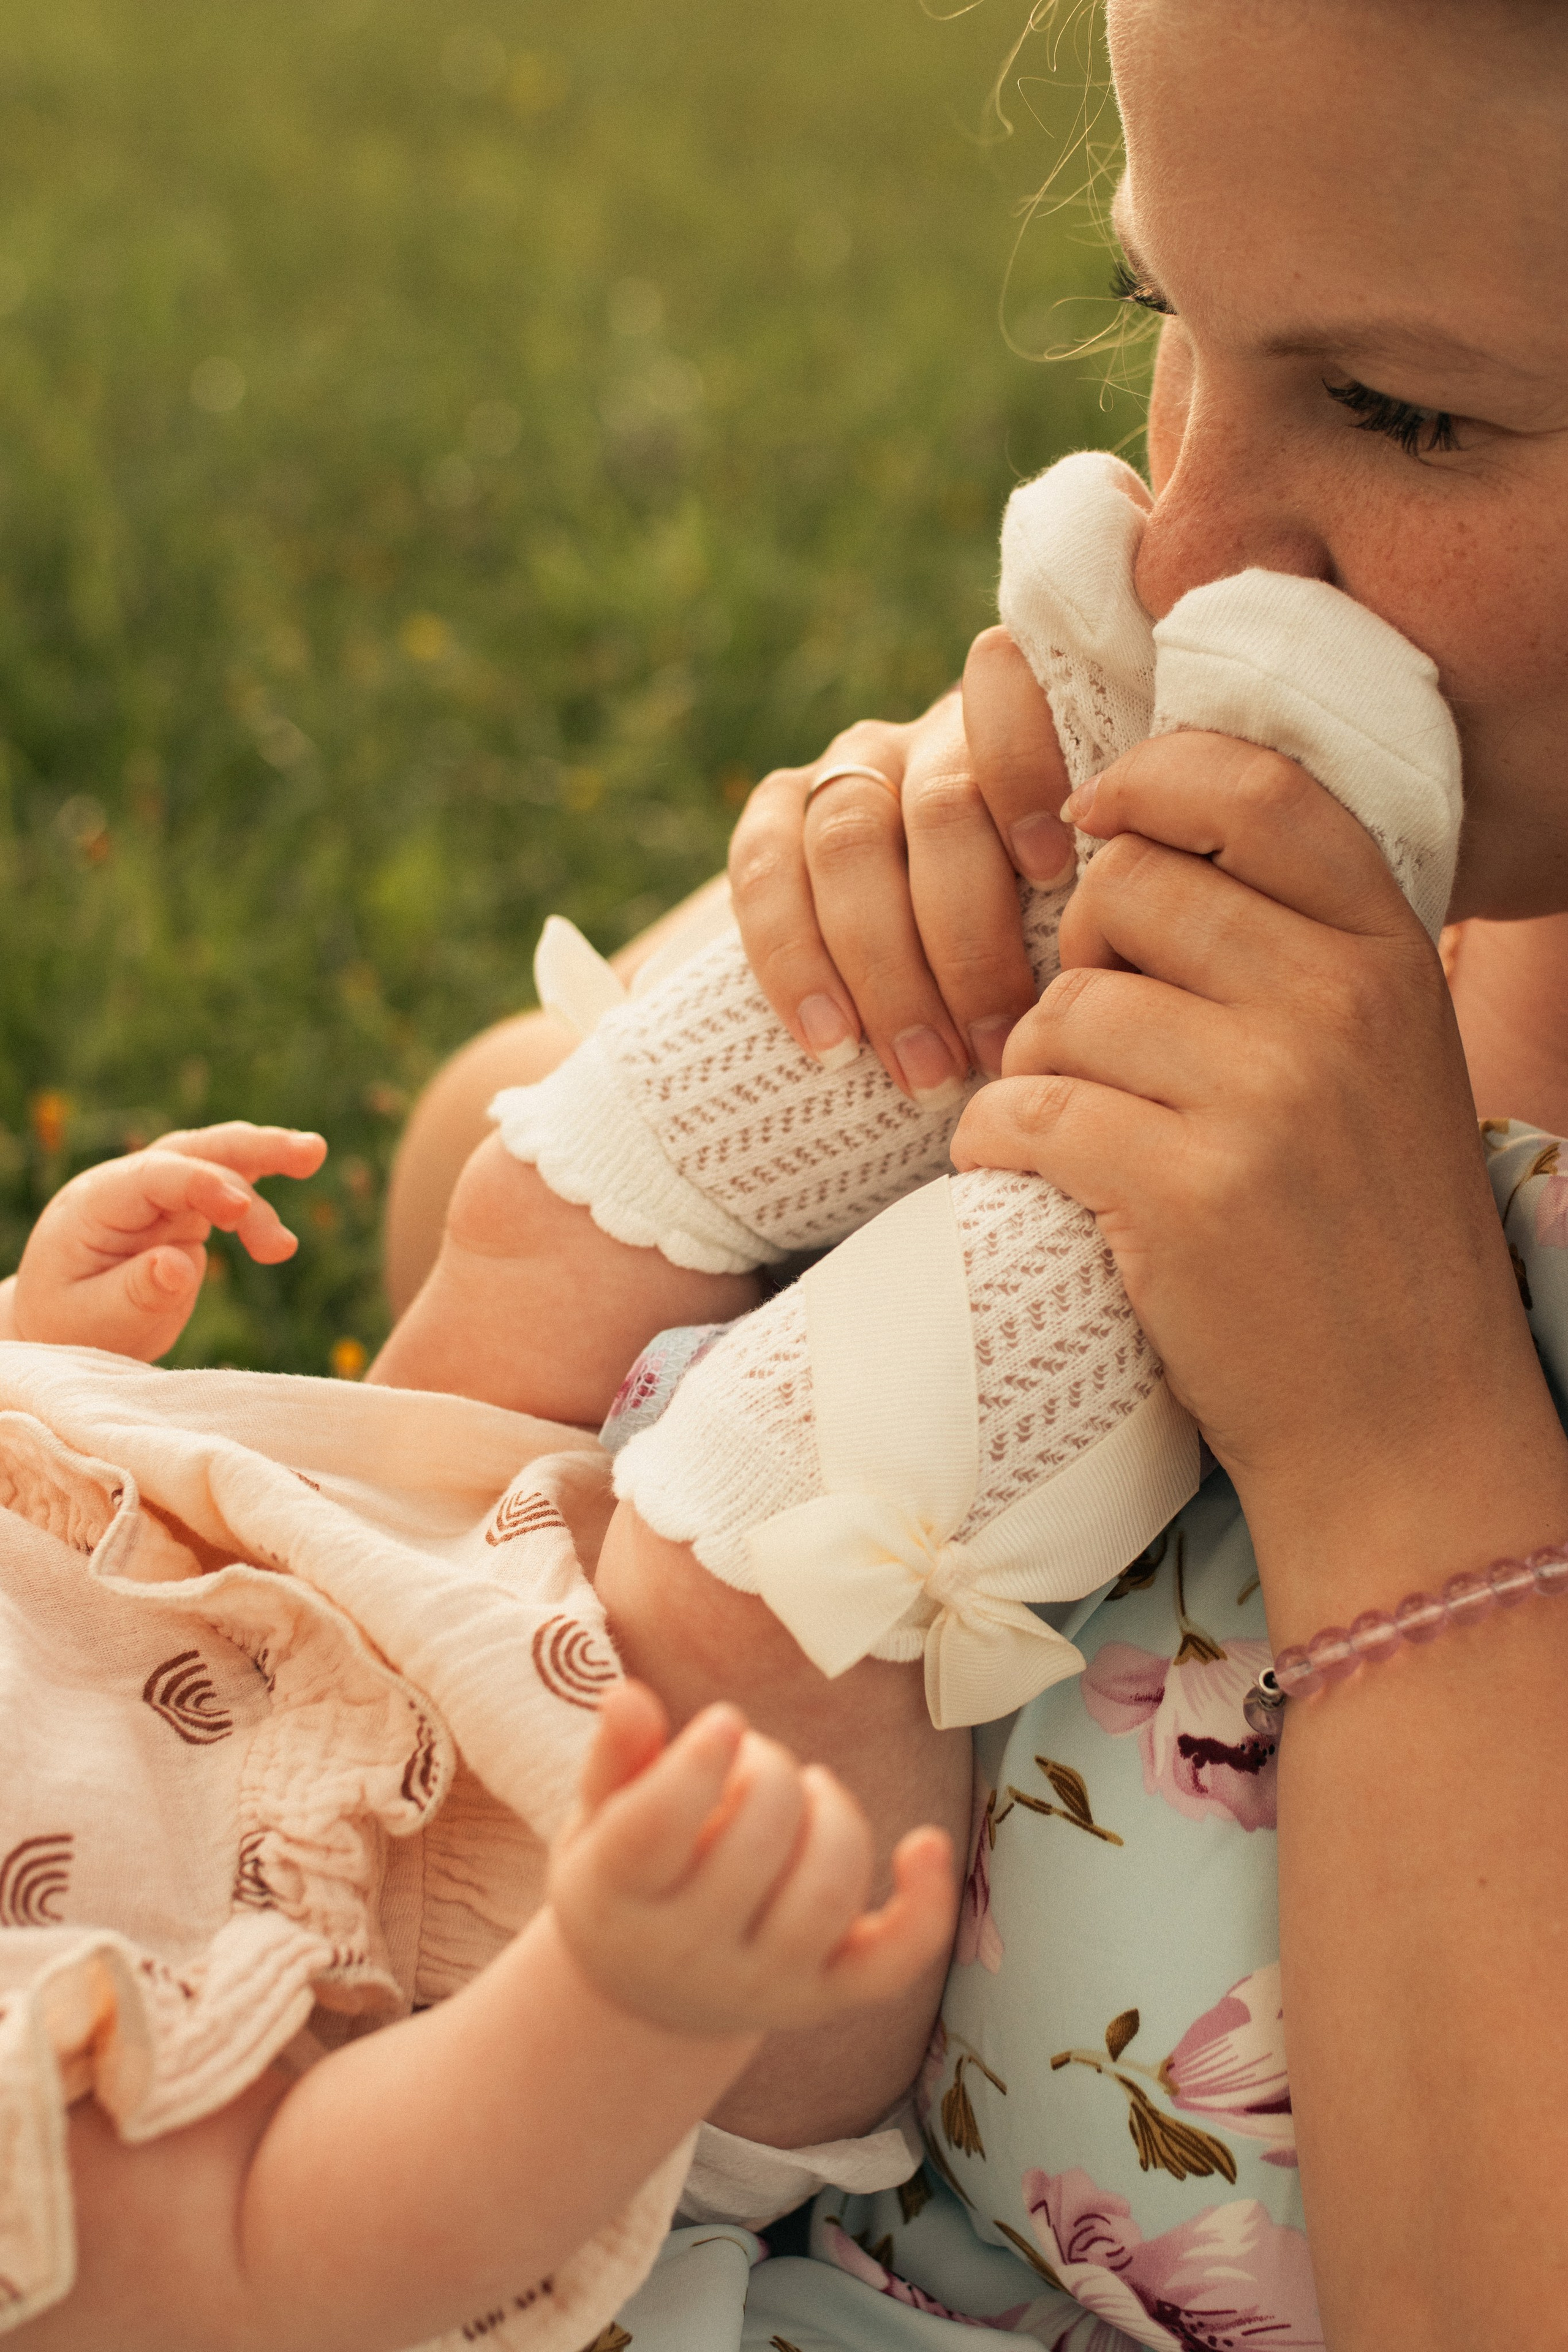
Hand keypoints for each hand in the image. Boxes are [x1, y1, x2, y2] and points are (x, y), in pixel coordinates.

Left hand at [9, 1122, 327, 1359]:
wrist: (60, 1326)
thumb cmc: (70, 1325)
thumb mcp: (94, 1320)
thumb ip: (135, 1292)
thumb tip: (179, 1264)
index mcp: (96, 1204)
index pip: (156, 1176)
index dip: (203, 1184)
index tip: (242, 1208)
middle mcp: (127, 1187)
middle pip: (194, 1149)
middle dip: (253, 1146)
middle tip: (310, 1152)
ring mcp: (157, 1196)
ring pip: (216, 1160)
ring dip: (266, 1159)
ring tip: (314, 1159)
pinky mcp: (183, 1212)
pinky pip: (226, 1186)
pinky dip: (260, 1185)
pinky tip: (295, 1180)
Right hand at [549, 1682, 955, 2038]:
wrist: (648, 1997)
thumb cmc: (626, 1878)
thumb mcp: (598, 1818)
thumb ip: (615, 1755)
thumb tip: (629, 1696)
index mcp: (616, 1899)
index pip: (655, 1830)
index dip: (697, 1762)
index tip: (725, 1721)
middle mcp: (688, 1955)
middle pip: (754, 1845)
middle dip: (770, 1771)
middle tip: (756, 1757)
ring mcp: (763, 1984)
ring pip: (825, 1892)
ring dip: (833, 1814)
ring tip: (810, 1789)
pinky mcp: (826, 1997)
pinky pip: (891, 1963)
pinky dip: (923, 1904)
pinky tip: (926, 1844)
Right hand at [728, 630, 1069, 1094]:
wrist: (937, 974)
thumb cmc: (1052, 956)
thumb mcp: (1093, 917)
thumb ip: (1111, 904)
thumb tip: (1139, 964)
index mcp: (1027, 736)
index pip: (1011, 695)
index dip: (1026, 771)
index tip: (1053, 873)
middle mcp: (932, 736)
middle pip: (939, 808)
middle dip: (968, 945)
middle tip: (998, 1049)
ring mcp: (848, 769)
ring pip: (850, 845)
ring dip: (889, 975)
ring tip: (926, 1075)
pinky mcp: (774, 813)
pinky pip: (762, 871)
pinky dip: (794, 963)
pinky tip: (831, 1044)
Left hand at [950, 734, 1567, 1599]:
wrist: (1403, 1423)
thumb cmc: (1365, 1237)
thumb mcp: (1378, 1064)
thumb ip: (1288, 956)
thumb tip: (1130, 850)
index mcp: (1387, 957)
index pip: (1258, 788)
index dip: (1151, 779)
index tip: (1093, 820)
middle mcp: (1336, 1005)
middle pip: (1128, 892)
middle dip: (1080, 959)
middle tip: (1095, 1046)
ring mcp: (1264, 1097)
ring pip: (1065, 1010)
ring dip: (1034, 1067)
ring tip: (1076, 1131)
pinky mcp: (1182, 1191)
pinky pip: (1025, 1110)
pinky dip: (997, 1142)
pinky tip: (1027, 1176)